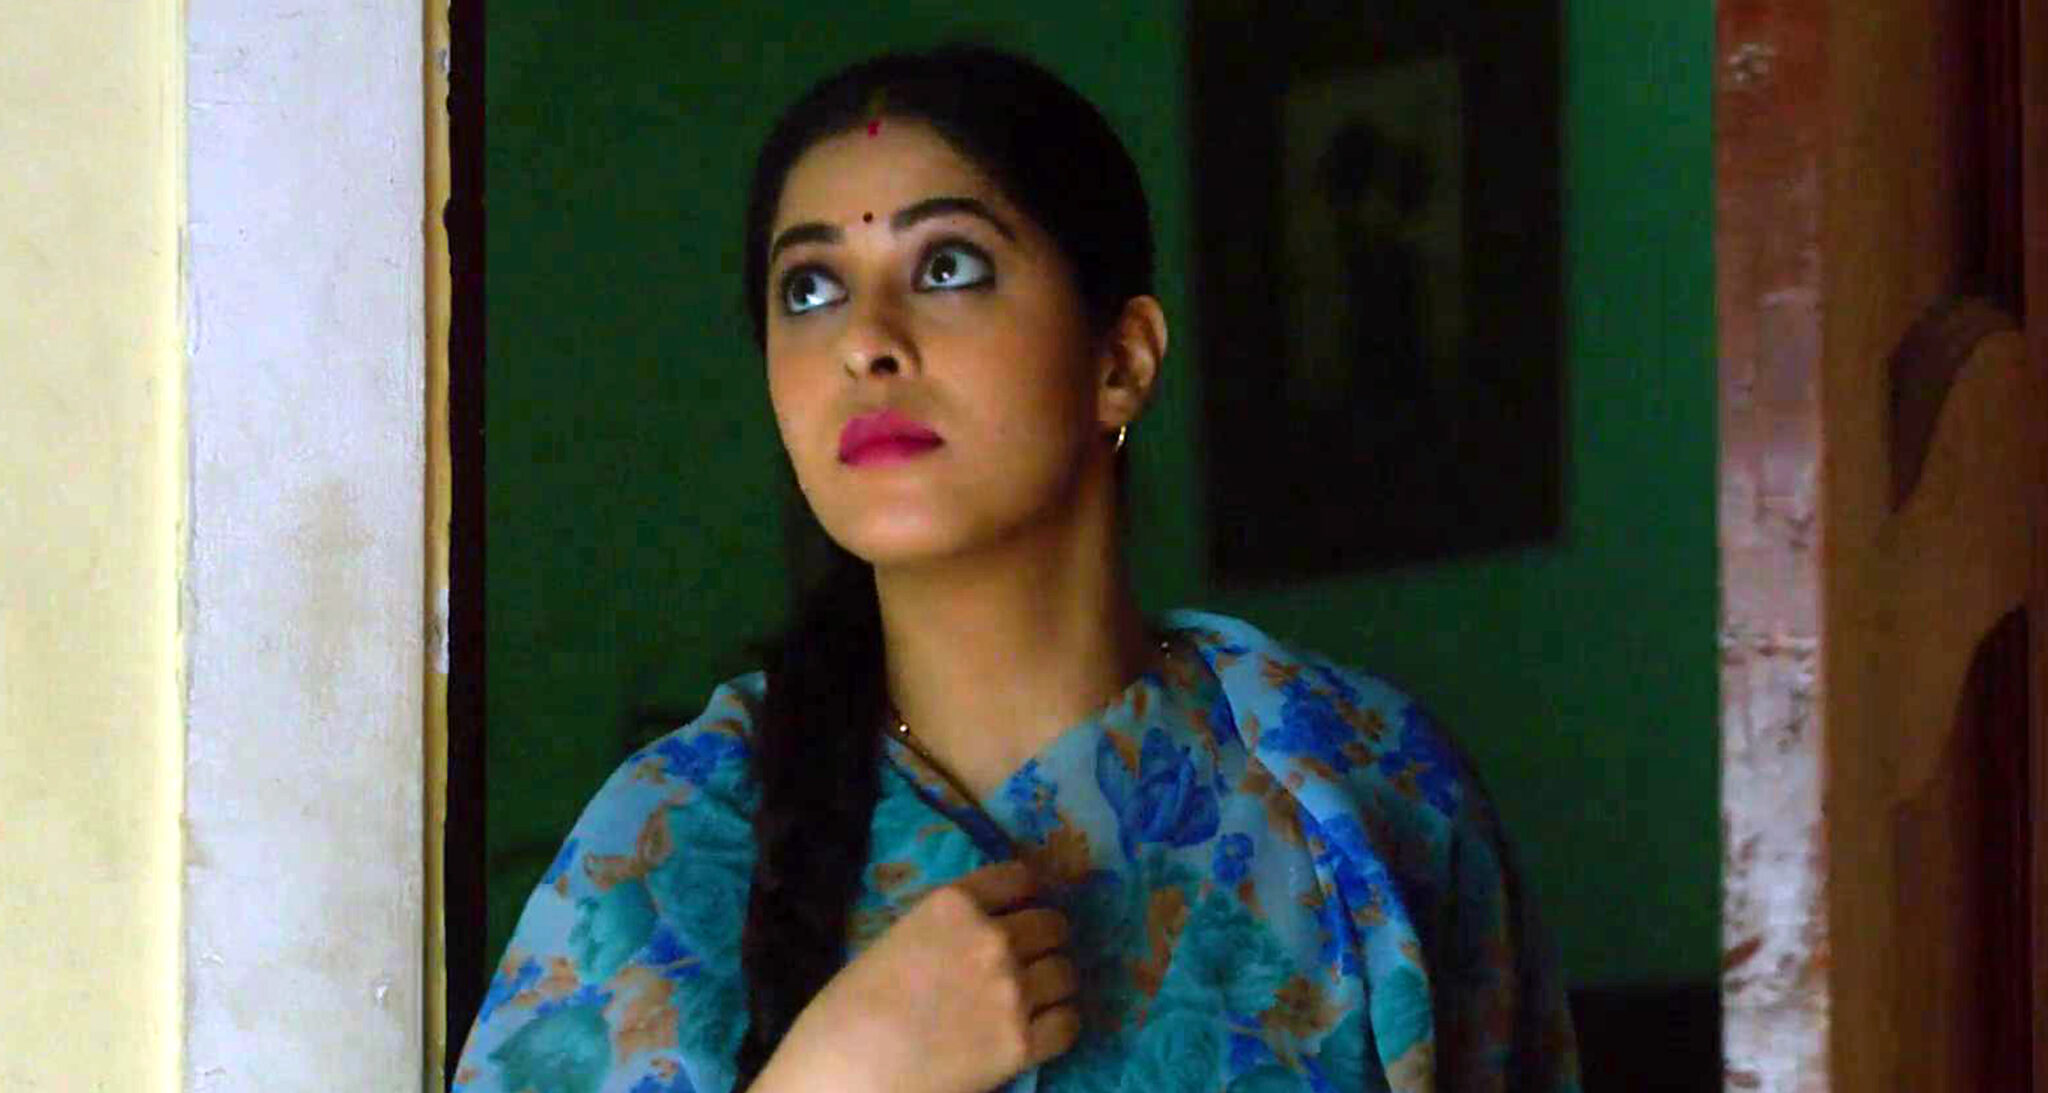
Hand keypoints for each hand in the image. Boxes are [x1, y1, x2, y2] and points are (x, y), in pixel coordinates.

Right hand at [774, 859, 1080, 1092]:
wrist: (845, 1068)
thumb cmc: (851, 1006)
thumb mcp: (900, 937)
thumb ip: (948, 928)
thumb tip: (986, 930)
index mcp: (954, 904)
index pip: (1020, 878)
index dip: (1026, 895)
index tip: (1024, 907)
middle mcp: (992, 939)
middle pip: (1052, 926)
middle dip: (1043, 941)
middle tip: (1029, 959)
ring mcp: (1011, 991)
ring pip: (1065, 973)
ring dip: (1053, 983)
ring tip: (1035, 996)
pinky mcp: (1020, 1043)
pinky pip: (1067, 1023)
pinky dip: (1057, 1025)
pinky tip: (1040, 1029)